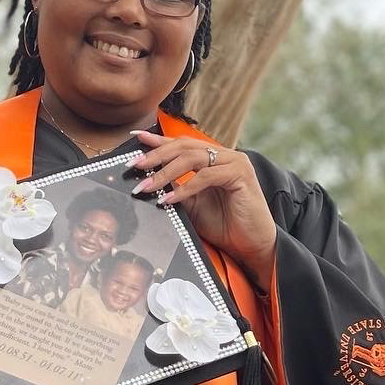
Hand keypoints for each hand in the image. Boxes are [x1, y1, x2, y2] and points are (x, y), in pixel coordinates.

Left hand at [127, 131, 276, 287]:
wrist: (251, 245)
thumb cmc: (225, 225)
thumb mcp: (192, 205)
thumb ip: (175, 188)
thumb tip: (147, 180)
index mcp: (214, 158)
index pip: (182, 144)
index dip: (158, 141)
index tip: (135, 139)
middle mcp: (225, 155)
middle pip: (184, 146)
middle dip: (155, 155)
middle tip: (134, 166)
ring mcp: (234, 162)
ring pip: (192, 158)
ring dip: (164, 173)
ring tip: (145, 186)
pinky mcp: (240, 174)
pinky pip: (205, 176)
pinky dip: (184, 188)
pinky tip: (167, 199)